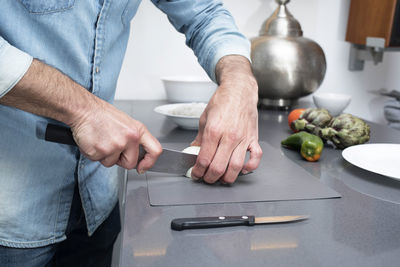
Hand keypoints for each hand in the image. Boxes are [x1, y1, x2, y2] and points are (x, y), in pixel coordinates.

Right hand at [2, 59, 161, 171]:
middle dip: (121, 158)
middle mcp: (129, 137)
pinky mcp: (100, 151)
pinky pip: (100, 162)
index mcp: (137, 129)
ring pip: (114, 164)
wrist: (79, 107)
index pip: (156, 150)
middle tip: (112, 144)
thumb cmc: (101, 114)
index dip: (152, 162)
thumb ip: (135, 139)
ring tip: (101, 139)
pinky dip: (94, 154)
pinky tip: (92, 140)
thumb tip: (142, 160)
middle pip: (131, 162)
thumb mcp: (124, 123)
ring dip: (106, 156)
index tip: (145, 166)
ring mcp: (115, 145)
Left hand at [190, 55, 262, 183]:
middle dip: (210, 178)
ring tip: (221, 178)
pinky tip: (243, 169)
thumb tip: (194, 150)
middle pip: (219, 167)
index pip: (204, 159)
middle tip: (206, 178)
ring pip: (236, 167)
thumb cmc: (222, 101)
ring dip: (228, 178)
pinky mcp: (254, 138)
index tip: (195, 174)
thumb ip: (200, 138)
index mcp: (214, 131)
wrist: (239, 90)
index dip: (197, 171)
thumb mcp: (204, 118)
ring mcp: (243, 138)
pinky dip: (250, 167)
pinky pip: (256, 157)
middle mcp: (229, 136)